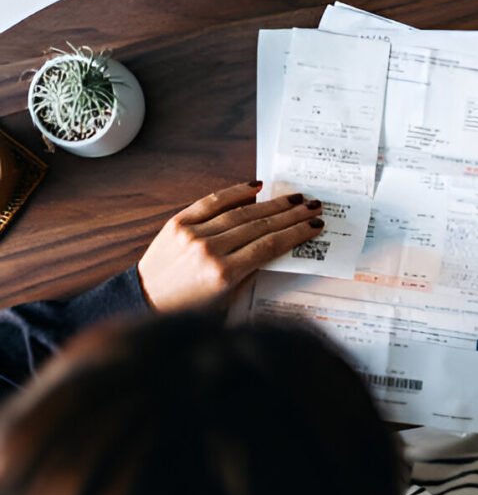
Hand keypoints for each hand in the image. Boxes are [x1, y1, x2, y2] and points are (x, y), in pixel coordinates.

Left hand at [137, 180, 323, 311]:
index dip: (296, 234)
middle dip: (291, 215)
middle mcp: (209, 251)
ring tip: (294, 197)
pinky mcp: (178, 223)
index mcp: (224, 275)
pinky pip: (212, 202)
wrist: (145, 300)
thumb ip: (251, 271)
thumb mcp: (227, 299)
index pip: (270, 246)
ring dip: (272, 204)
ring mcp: (193, 234)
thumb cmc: (189, 308)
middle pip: (260, 226)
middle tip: (313, 206)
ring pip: (241, 213)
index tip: (315, 225)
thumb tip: (277, 245)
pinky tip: (256, 187)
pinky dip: (235, 192)